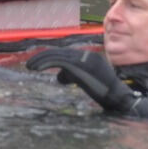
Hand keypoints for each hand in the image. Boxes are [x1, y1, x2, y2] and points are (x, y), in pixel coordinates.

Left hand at [27, 48, 147, 116]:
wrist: (117, 96)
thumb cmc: (104, 93)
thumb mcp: (85, 81)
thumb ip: (72, 76)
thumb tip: (58, 76)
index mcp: (87, 56)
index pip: (64, 54)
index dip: (49, 57)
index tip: (37, 63)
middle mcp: (84, 54)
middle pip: (59, 52)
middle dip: (42, 57)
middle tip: (29, 64)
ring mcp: (83, 58)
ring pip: (57, 55)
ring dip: (40, 60)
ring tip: (30, 67)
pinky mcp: (79, 65)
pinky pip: (58, 61)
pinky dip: (45, 63)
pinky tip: (37, 69)